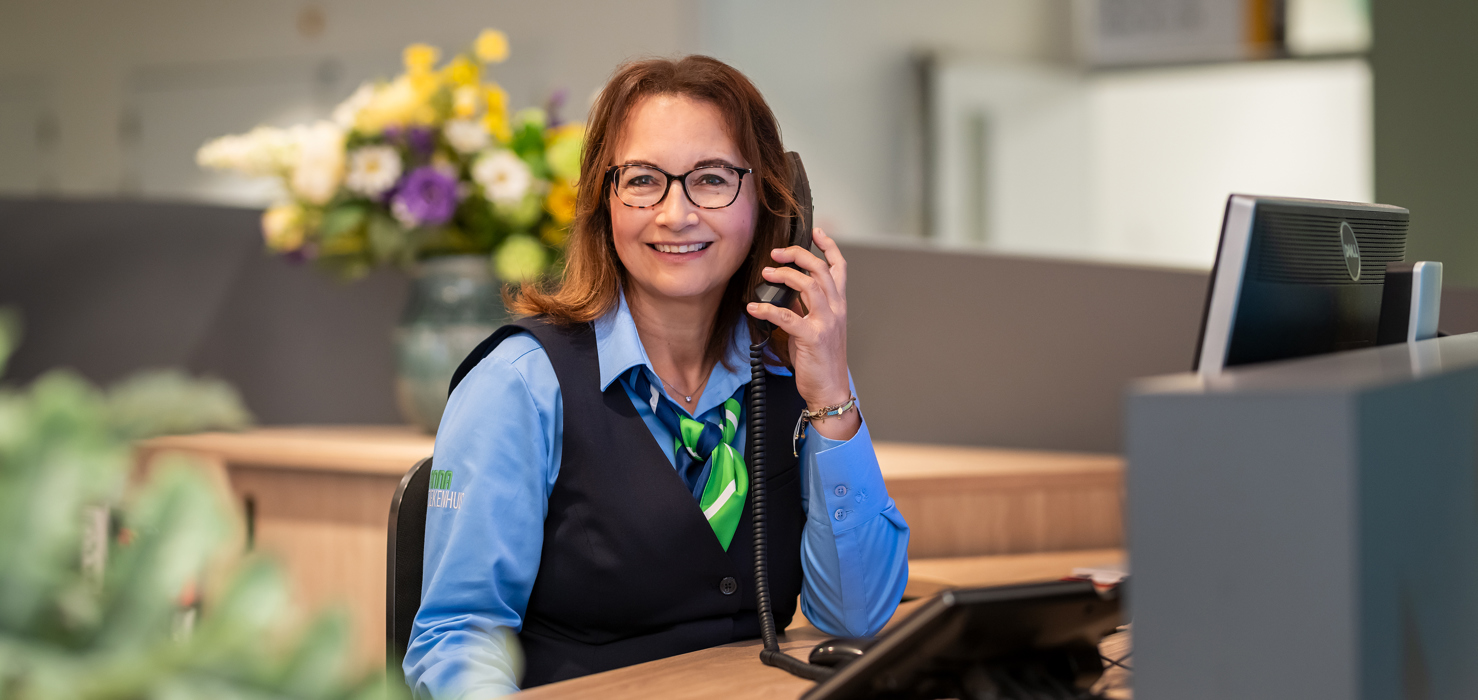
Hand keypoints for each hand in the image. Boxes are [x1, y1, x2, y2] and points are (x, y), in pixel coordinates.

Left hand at [747, 228, 859, 441]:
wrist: (830, 389)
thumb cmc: (821, 360)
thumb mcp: (815, 328)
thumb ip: (804, 308)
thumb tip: (784, 292)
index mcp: (838, 305)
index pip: (839, 268)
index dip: (829, 247)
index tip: (816, 232)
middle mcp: (836, 309)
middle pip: (820, 270)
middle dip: (798, 255)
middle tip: (776, 253)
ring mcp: (826, 322)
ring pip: (808, 286)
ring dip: (785, 276)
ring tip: (766, 273)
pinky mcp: (812, 337)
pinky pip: (787, 316)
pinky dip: (768, 309)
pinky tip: (754, 307)